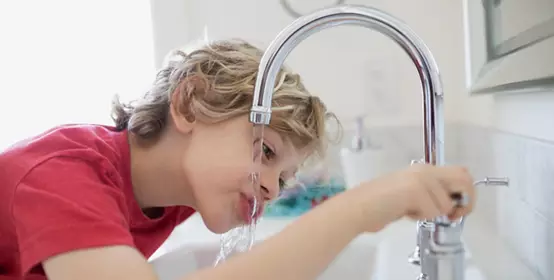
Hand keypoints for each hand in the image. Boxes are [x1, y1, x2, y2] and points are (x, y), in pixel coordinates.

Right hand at [348, 164, 475, 231]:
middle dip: (465, 202)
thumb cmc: (378, 205)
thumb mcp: (410, 195)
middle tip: (453, 216)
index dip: (465, 193)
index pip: (460, 174)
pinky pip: (434, 211)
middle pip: (464, 180)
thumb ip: (430, 194)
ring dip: (434, 214)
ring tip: (412, 212)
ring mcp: (420, 178)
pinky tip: (405, 213)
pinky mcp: (415, 190)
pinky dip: (421, 217)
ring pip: (447, 203)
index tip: (456, 210)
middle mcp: (424, 170)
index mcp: (423, 169)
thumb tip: (453, 205)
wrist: (357, 208)